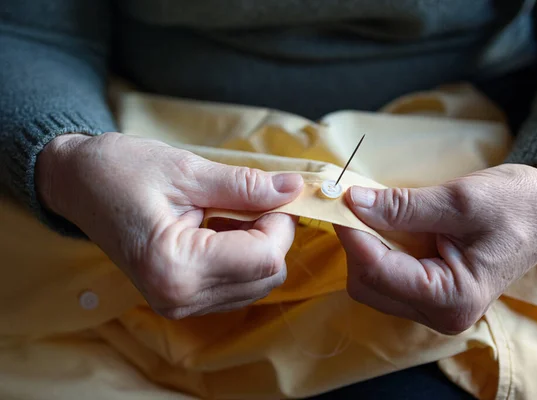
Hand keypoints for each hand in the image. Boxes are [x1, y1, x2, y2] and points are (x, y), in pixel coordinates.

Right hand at [36, 132, 303, 317]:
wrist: (77, 185)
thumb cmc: (122, 171)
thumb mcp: (186, 170)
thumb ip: (245, 185)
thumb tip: (295, 188)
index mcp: (176, 266)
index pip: (265, 257)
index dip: (282, 221)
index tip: (277, 192)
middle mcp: (178, 297)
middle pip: (267, 276)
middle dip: (273, 234)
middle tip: (253, 198)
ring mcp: (178, 304)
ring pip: (257, 285)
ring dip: (258, 247)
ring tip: (229, 212)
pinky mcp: (180, 301)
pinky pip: (236, 287)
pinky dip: (242, 258)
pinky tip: (221, 229)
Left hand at [335, 164, 536, 333]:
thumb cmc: (518, 205)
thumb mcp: (460, 200)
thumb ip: (403, 207)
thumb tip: (351, 201)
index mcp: (452, 299)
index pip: (378, 272)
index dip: (351, 234)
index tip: (338, 199)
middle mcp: (439, 314)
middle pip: (367, 285)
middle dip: (355, 242)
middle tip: (354, 202)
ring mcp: (433, 307)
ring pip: (371, 283)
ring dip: (364, 245)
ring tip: (375, 210)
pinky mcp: (429, 292)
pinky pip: (386, 276)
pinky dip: (376, 248)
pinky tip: (386, 223)